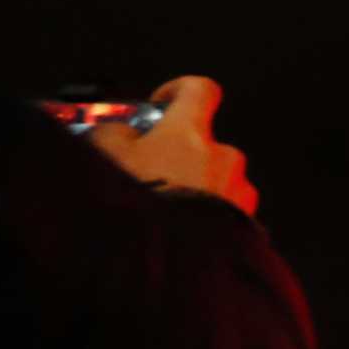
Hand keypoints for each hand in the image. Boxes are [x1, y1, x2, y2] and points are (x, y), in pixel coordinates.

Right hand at [86, 75, 258, 214]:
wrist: (166, 259)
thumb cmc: (139, 205)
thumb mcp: (103, 157)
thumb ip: (114, 133)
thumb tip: (121, 132)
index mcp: (191, 132)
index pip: (200, 90)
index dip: (180, 91)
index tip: (163, 103)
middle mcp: (223, 156)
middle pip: (204, 143)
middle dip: (179, 155)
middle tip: (149, 173)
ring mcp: (238, 191)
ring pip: (217, 179)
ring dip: (196, 187)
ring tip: (164, 209)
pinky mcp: (246, 223)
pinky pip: (227, 211)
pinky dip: (208, 215)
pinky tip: (182, 230)